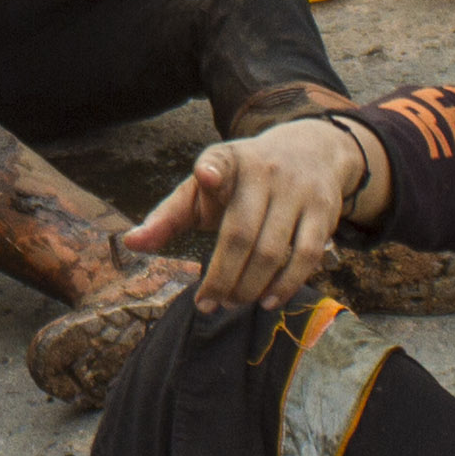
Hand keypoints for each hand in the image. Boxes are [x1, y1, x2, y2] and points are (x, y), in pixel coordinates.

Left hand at [123, 110, 376, 309]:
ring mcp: (298, 191)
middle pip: (242, 233)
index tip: (205, 176)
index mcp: (229, 160)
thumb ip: (167, 216)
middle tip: (208, 304)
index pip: (220, 161)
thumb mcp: (203, 188)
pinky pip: (306, 255)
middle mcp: (265, 171)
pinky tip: (269, 301)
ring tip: (233, 303)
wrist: (309, 151)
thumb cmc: (241, 180)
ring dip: (251, 286)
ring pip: (274, 250)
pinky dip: (287, 284)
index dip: (213, 170)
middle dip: (222, 276)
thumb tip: (130, 243)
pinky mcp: (324, 210)